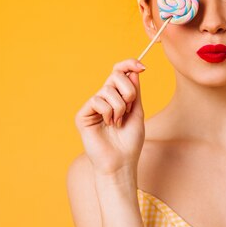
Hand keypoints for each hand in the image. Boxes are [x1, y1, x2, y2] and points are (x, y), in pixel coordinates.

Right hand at [74, 59, 146, 178]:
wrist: (121, 161)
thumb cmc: (130, 140)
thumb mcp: (137, 111)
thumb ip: (134, 91)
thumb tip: (133, 70)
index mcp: (117, 96)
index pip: (120, 72)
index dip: (129, 65)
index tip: (142, 67)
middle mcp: (104, 98)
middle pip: (115, 75)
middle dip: (128, 90)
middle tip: (129, 108)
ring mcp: (93, 106)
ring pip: (108, 90)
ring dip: (119, 107)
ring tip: (118, 122)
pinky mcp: (83, 115)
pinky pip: (97, 101)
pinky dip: (108, 113)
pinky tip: (108, 125)